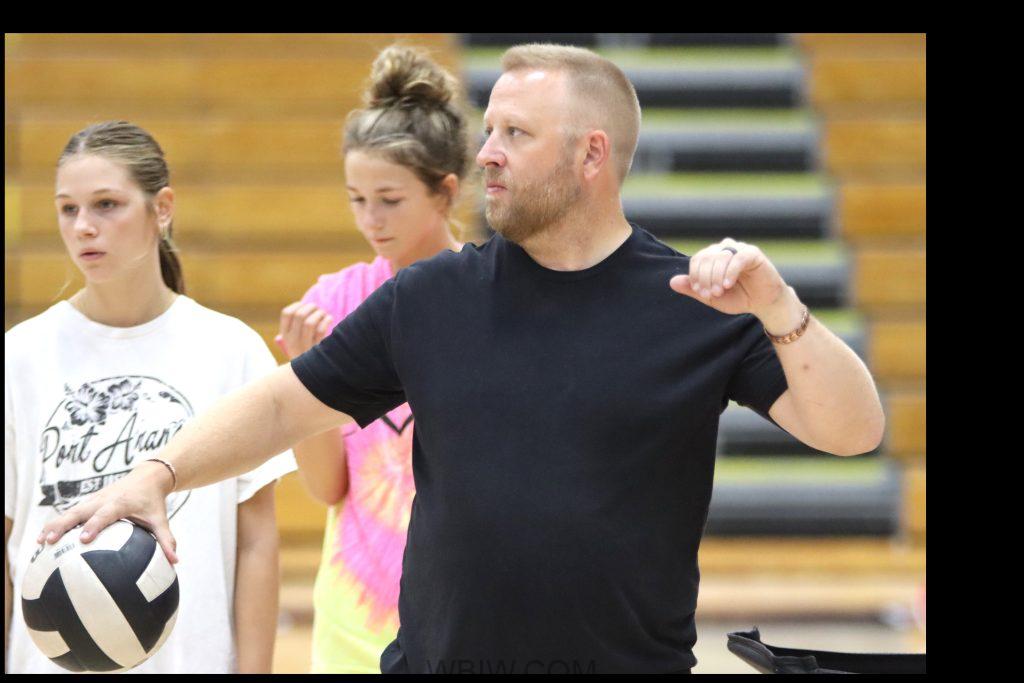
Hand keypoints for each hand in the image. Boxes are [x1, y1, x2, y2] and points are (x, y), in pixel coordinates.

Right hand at [37, 461, 178, 563]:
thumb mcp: (161, 519)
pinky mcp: (87, 502)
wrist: (147, 477)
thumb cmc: (153, 501)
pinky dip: (56, 523)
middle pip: (79, 511)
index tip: (84, 539)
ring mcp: (93, 499)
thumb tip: (175, 563)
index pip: (105, 514)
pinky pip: (69, 513)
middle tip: (50, 541)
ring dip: (54, 525)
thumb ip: (166, 540)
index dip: (94, 525)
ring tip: (40, 542)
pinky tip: (43, 540)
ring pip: (70, 511)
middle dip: (64, 525)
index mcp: (121, 502)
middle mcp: (103, 499)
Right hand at [276, 301, 333, 359]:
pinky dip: (326, 320)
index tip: (305, 306)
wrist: (311, 374)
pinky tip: (329, 319)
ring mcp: (304, 346)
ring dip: (319, 313)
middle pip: (299, 315)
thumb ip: (296, 326)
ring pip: (310, 322)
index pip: (286, 313)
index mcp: (285, 336)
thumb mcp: (295, 341)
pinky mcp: (316, 350)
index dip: (297, 305)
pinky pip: (321, 330)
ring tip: (324, 314)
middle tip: (317, 309)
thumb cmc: (306, 351)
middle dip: (311, 307)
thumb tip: (307, 306)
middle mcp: (292, 341)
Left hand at [669, 238, 802, 332]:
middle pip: (706, 258)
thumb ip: (693, 289)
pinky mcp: (752, 254)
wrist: (764, 303)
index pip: (697, 260)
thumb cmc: (739, 298)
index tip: (701, 293)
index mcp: (713, 258)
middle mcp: (724, 250)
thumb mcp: (712, 297)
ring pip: (720, 257)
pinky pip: (737, 258)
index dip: (695, 276)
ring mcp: (738, 250)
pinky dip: (730, 272)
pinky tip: (728, 285)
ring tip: (720, 292)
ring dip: (716, 277)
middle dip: (705, 278)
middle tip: (711, 294)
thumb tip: (672, 282)